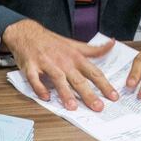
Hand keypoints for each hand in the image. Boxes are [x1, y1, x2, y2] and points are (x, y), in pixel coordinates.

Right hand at [2, 19, 117, 110]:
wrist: (27, 33)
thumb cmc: (51, 42)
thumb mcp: (74, 44)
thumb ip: (92, 49)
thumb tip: (111, 45)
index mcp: (75, 57)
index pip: (93, 72)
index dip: (104, 85)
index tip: (113, 96)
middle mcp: (63, 61)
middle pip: (78, 79)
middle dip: (89, 94)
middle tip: (98, 107)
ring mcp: (47, 64)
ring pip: (58, 79)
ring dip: (65, 93)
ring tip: (72, 107)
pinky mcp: (31, 67)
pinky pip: (35, 79)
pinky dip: (39, 87)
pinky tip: (45, 97)